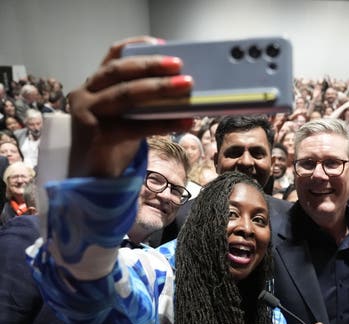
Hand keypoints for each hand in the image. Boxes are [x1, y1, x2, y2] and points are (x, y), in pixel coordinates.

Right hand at [67, 36, 192, 177]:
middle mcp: (85, 94)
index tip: (161, 43)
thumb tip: (181, 88)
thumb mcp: (126, 115)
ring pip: (126, 94)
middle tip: (179, 64)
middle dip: (151, 66)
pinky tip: (185, 122)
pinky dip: (163, 123)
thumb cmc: (114, 142)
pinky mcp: (97, 136)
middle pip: (120, 71)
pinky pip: (135, 126)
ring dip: (159, 88)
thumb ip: (142, 101)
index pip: (112, 57)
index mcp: (93, 85)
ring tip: (186, 85)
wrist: (92, 178)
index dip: (136, 46)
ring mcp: (88, 114)